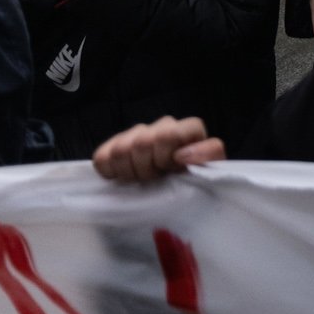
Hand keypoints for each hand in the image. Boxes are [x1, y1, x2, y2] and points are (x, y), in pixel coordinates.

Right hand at [93, 116, 223, 182]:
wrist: (176, 188)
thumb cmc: (195, 177)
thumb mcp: (211, 167)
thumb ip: (209, 153)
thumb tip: (182, 153)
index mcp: (188, 128)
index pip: (168, 134)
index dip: (165, 157)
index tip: (171, 170)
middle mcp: (163, 125)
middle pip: (141, 143)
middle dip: (148, 169)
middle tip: (156, 179)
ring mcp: (137, 132)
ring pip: (120, 150)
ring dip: (130, 173)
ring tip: (142, 179)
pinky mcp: (114, 144)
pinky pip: (102, 157)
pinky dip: (111, 173)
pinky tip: (125, 177)